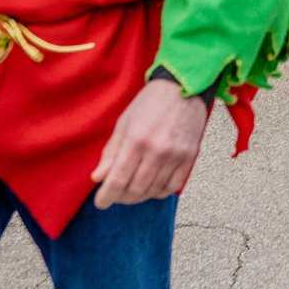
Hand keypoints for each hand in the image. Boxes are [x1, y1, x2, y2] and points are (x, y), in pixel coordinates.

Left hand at [90, 78, 208, 207]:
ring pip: (153, 190)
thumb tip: (98, 178)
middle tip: (115, 195)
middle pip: (135, 189)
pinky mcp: (191, 155)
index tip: (101, 202)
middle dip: (121, 198)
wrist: (184, 86)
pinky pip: (173, 186)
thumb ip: (111, 153)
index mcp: (136, 140)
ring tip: (131, 191)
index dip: (106, 196)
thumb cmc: (149, 103)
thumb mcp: (123, 123)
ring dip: (139, 196)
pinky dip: (159, 191)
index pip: (117, 180)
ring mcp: (176, 154)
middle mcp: (157, 150)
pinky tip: (152, 187)